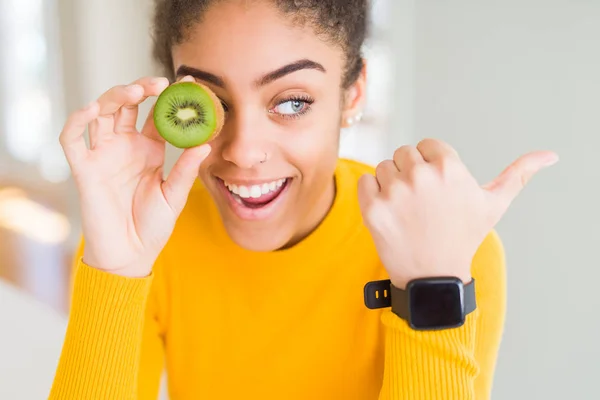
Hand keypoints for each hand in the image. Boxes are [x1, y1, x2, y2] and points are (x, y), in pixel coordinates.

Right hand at [60, 76, 210, 277]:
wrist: (130, 254)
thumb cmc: (153, 226)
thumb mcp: (174, 195)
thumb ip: (185, 170)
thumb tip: (205, 144)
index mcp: (149, 150)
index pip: (157, 115)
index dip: (169, 98)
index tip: (188, 83)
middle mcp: (125, 146)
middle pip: (128, 105)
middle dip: (141, 88)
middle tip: (160, 82)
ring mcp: (104, 154)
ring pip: (101, 113)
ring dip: (115, 96)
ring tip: (136, 91)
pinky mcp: (84, 168)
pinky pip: (73, 139)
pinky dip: (77, 120)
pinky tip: (92, 109)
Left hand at [358, 138, 557, 288]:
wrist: (433, 276)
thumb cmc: (464, 237)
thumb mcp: (493, 205)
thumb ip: (518, 175)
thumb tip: (550, 154)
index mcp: (449, 168)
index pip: (427, 145)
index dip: (431, 165)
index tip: (436, 189)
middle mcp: (421, 176)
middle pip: (404, 153)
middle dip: (411, 173)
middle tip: (421, 202)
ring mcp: (395, 192)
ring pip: (383, 167)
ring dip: (391, 184)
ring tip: (407, 210)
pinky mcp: (372, 208)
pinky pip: (365, 182)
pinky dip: (372, 195)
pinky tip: (389, 213)